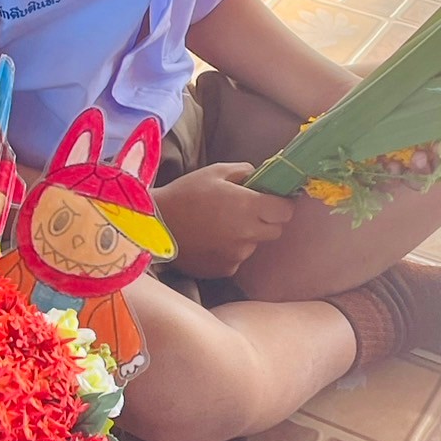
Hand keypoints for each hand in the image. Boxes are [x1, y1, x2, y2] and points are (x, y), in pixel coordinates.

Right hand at [156, 163, 294, 280]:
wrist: (155, 226)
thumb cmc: (185, 194)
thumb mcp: (214, 172)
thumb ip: (244, 172)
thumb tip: (260, 176)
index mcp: (249, 207)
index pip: (286, 211)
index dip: (282, 204)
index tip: (274, 199)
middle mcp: (247, 233)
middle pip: (276, 229)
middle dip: (268, 219)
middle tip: (247, 210)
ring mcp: (237, 254)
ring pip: (255, 244)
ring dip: (247, 235)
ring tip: (221, 225)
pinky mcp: (225, 269)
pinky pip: (237, 257)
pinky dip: (230, 249)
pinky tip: (211, 239)